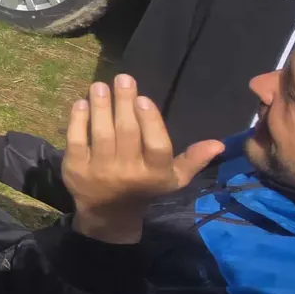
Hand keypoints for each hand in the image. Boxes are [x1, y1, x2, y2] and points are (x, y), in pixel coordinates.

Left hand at [61, 74, 223, 242]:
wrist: (109, 214)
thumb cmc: (145, 187)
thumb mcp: (173, 178)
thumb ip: (194, 160)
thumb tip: (219, 143)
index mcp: (155, 173)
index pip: (156, 146)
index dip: (150, 121)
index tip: (144, 98)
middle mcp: (127, 173)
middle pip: (126, 133)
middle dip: (124, 103)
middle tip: (123, 78)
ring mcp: (99, 171)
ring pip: (101, 134)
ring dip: (100, 107)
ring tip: (100, 85)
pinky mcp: (75, 170)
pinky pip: (76, 141)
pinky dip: (78, 121)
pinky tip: (81, 102)